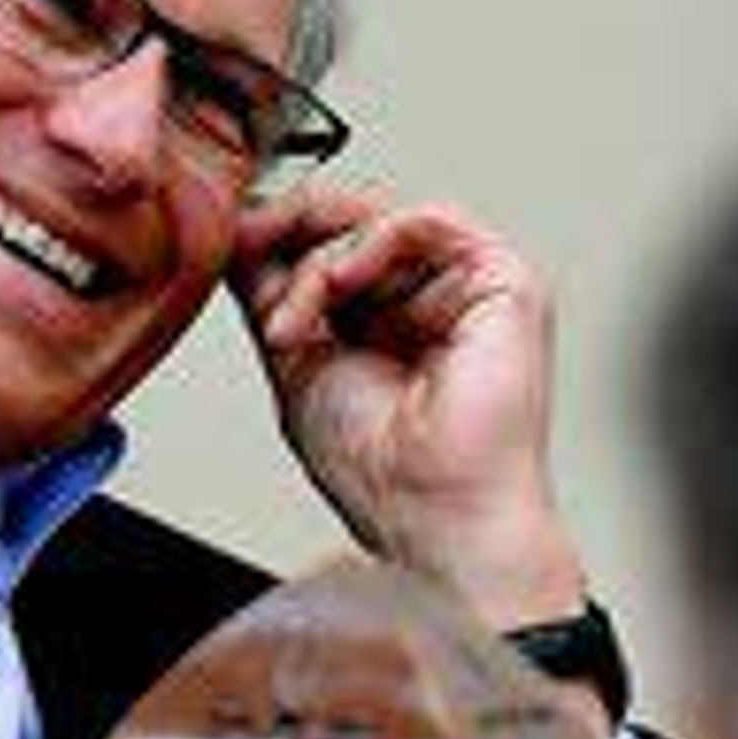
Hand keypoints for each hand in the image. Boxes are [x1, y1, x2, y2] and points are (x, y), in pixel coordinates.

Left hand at [229, 186, 592, 625]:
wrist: (435, 516)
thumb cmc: (382, 472)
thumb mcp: (297, 363)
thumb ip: (274, 295)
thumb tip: (241, 235)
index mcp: (385, 323)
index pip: (330, 248)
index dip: (279, 236)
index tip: (232, 236)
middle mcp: (429, 303)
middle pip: (354, 224)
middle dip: (291, 234)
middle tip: (248, 244)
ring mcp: (468, 289)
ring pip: (379, 224)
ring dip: (318, 262)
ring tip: (294, 323)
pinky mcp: (505, 282)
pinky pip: (428, 222)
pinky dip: (370, 241)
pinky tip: (341, 281)